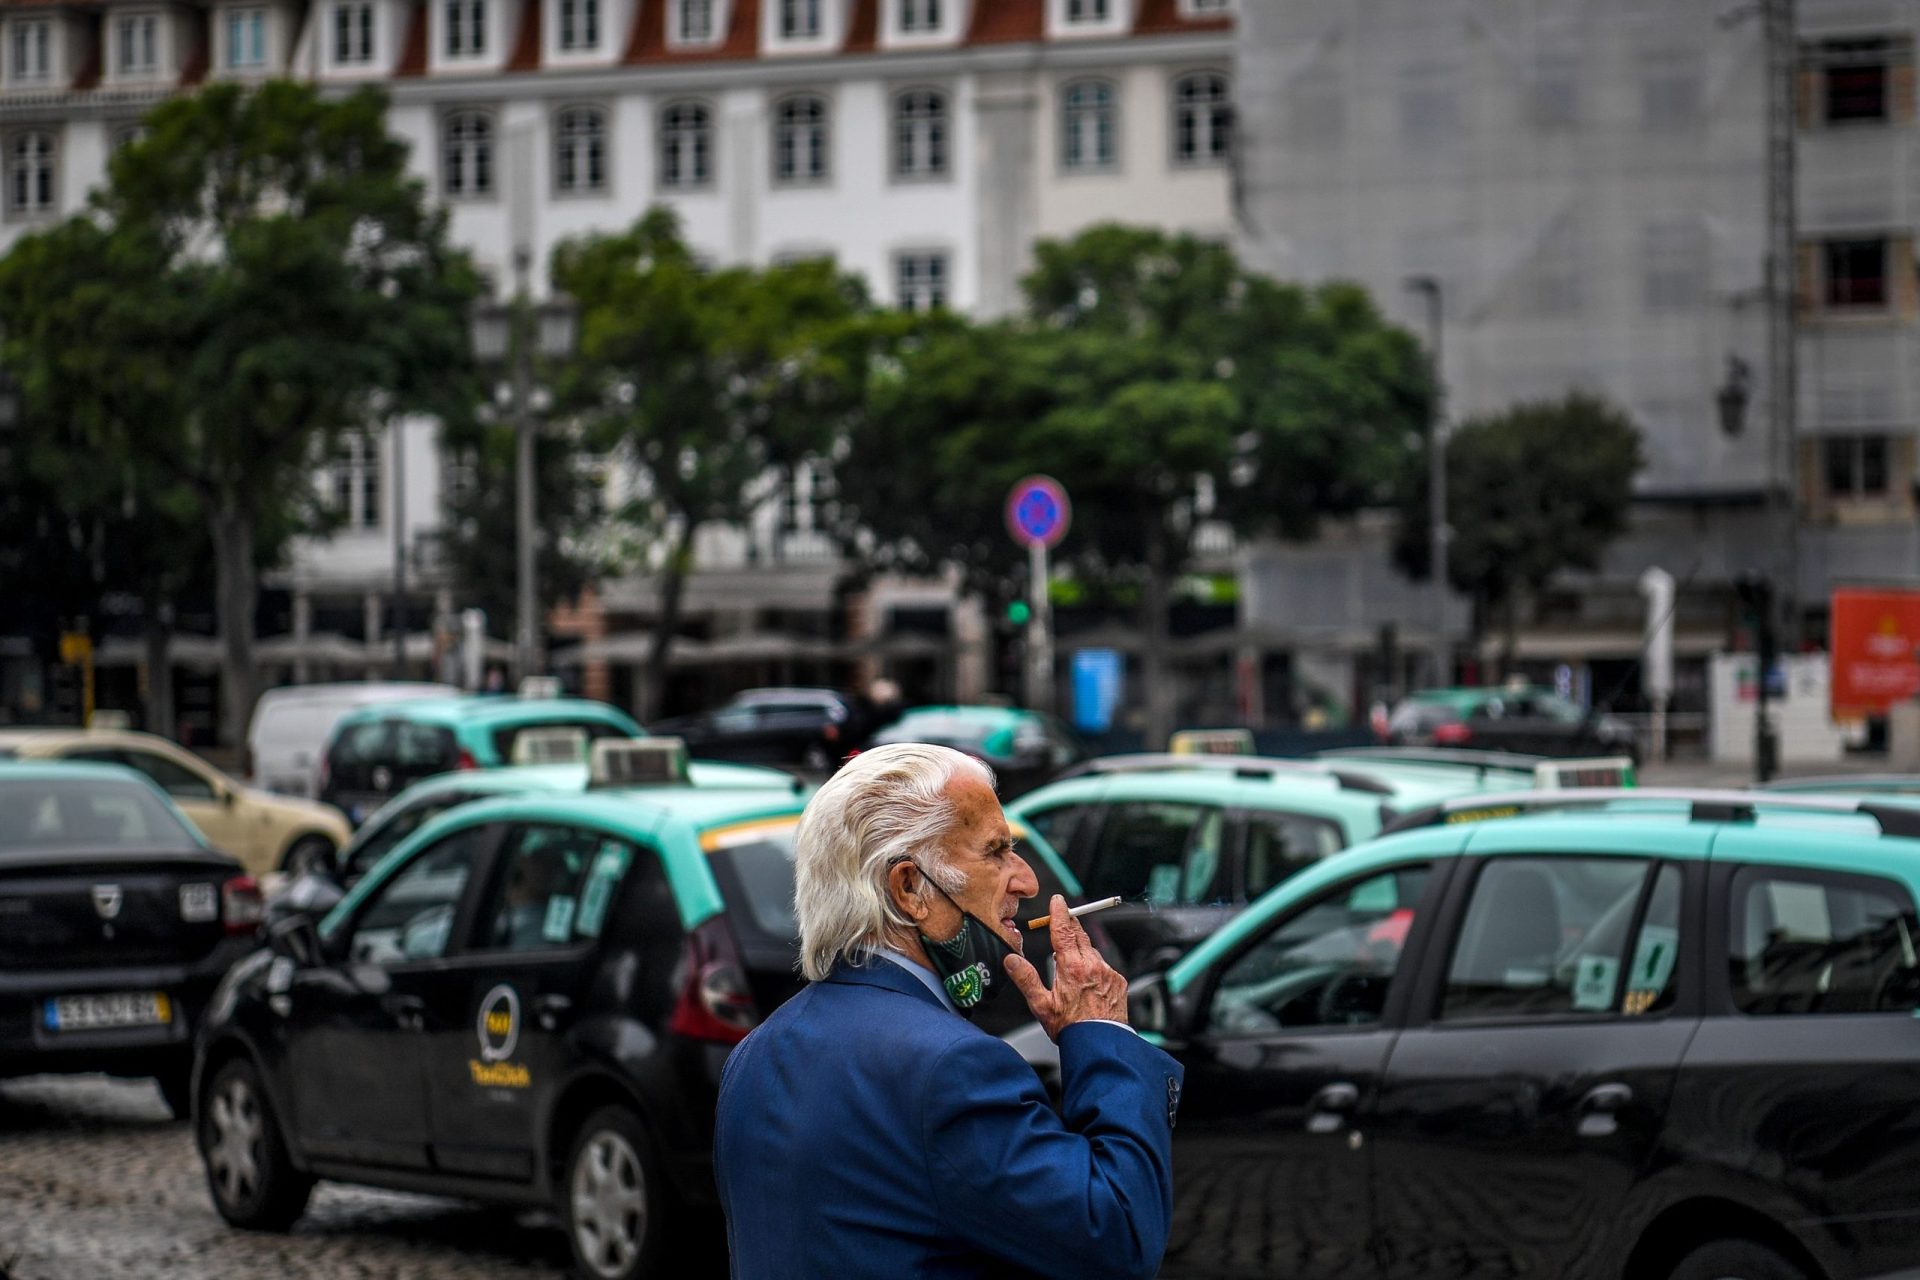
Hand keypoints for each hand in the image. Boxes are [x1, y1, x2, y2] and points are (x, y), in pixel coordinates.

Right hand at [1004, 894, 1127, 1041]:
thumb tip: (1011, 959)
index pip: (1064, 930)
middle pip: (1080, 935)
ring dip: (1082, 952)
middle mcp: (1093, 965)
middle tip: (1061, 925)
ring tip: (1072, 970)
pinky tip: (1088, 985)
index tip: (1058, 901)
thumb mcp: (1042, 1005)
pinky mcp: (1118, 982)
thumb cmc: (1070, 1028)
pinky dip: (1095, 968)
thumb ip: (1026, 979)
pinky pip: (1105, 966)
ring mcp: (1108, 972)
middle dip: (1070, 928)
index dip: (1059, 913)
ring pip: (1093, 952)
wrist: (1099, 1044)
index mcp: (1072, 967)